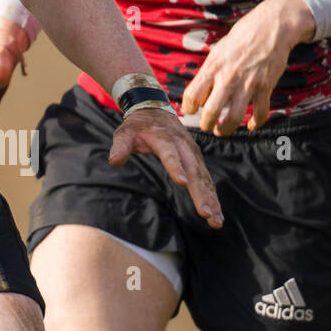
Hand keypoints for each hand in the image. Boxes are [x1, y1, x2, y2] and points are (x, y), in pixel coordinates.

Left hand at [109, 106, 223, 228]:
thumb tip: (114, 161)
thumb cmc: (138, 126)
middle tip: (206, 214)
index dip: (176, 167)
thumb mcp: (125, 133)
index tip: (182, 182)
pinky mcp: (197, 161)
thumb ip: (120, 146)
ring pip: (204, 179)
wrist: (154, 110)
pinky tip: (216, 214)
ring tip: (216, 220)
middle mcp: (184, 147)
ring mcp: (193, 154)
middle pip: (194, 171)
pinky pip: (206, 180)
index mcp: (165, 139)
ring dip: (211, 199)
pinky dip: (212, 197)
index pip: (170, 154)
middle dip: (201, 193)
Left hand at [181, 0, 315, 135]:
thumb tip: (200, 97)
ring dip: (226, 129)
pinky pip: (260, 113)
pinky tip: (251, 126)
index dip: (188, 107)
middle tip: (206, 126)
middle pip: (211, 111)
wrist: (271, 27)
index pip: (192, 95)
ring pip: (234, 117)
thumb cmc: (241, 38)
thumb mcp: (218, 52)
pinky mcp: (265, 87)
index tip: (190, 111)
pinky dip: (255, 123)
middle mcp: (228, 77)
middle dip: (206, 124)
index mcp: (213, 67)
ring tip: (222, 130)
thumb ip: (209, 74)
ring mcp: (248, 84)